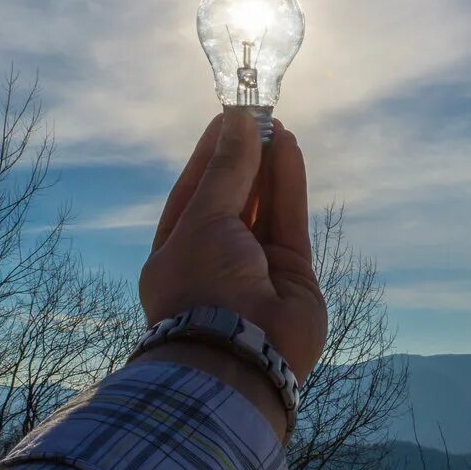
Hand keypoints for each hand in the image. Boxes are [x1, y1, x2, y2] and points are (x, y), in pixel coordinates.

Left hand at [138, 111, 325, 389]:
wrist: (240, 353)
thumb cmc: (202, 284)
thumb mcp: (205, 218)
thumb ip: (228, 169)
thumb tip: (239, 121)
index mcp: (177, 249)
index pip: (194, 190)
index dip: (212, 152)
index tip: (229, 117)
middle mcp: (215, 256)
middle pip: (233, 196)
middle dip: (245, 157)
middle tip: (260, 116)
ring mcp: (256, 266)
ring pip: (264, 206)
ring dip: (270, 167)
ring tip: (279, 128)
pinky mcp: (293, 273)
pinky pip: (289, 220)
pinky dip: (290, 186)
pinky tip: (291, 152)